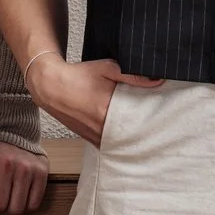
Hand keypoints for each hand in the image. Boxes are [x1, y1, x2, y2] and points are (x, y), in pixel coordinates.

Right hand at [25, 55, 160, 145]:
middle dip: (145, 134)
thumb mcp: (107, 69)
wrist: (51, 86)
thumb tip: (157, 80)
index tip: (163, 122)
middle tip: (158, 130)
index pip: (138, 124)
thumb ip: (133, 75)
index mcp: (107, 111)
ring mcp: (94, 136)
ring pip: (120, 143)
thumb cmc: (79, 75)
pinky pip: (109, 145)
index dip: (152, 125)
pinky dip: (119, 141)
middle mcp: (101, 128)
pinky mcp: (89, 139)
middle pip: (131, 137)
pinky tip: (127, 136)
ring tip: (146, 134)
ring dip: (132, 139)